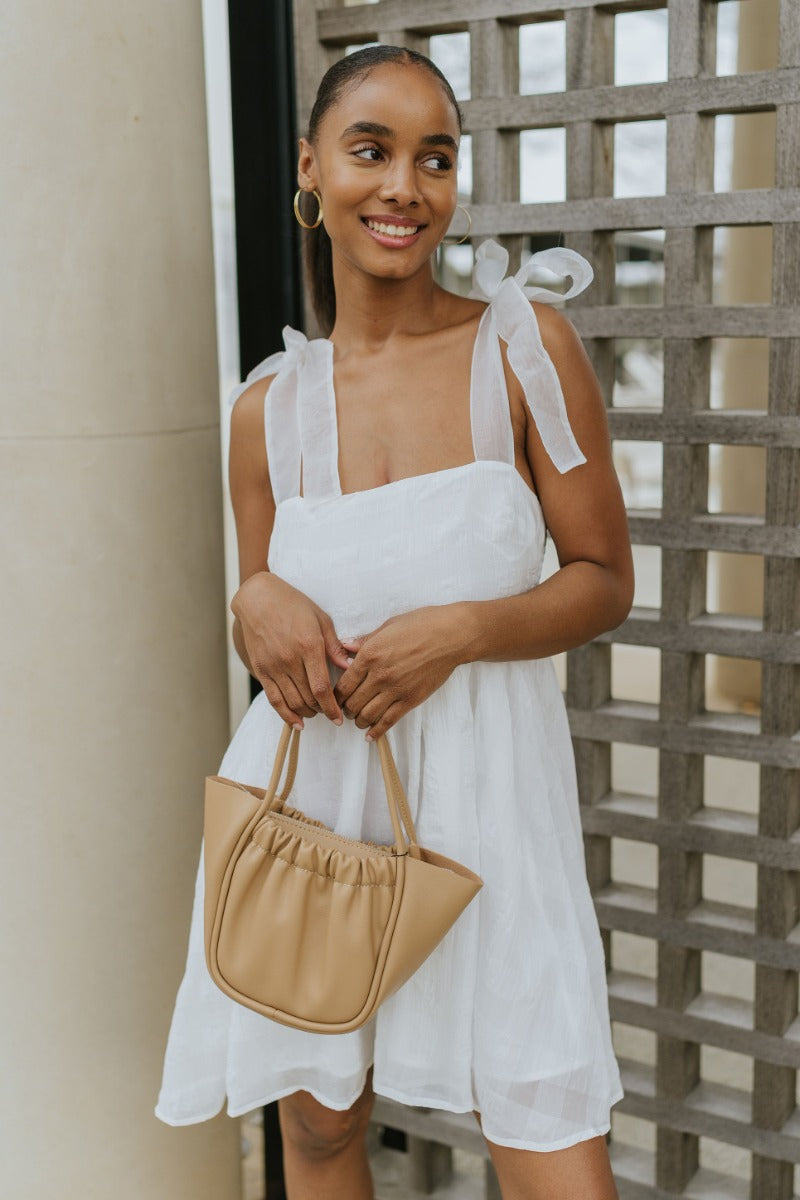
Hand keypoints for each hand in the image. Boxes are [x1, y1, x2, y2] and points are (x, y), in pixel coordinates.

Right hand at [231, 572, 350, 728]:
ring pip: (292, 702)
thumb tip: (350, 667)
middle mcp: (290, 659)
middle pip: (308, 698)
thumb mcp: (321, 619)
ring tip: (316, 713)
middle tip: (331, 713)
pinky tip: (296, 722)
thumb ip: (335, 646)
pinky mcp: (261, 669)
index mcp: (309, 646)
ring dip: (307, 713)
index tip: (339, 718)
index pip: (322, 688)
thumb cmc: (293, 604)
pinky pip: (273, 698)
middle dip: (322, 711)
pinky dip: (285, 714)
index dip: (332, 707)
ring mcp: (273, 666)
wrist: (258, 598)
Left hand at [333, 606, 467, 739]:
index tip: (335, 697)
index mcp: (370, 655)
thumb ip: (365, 641)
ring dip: (358, 720)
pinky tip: (370, 735)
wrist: (451, 636)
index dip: (336, 694)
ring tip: (358, 719)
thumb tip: (345, 647)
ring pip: (367, 715)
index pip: (344, 683)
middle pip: (352, 702)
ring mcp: (395, 689)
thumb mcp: (388, 626)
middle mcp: (379, 675)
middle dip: (346, 709)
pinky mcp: (411, 700)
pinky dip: (376, 731)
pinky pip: (388, 721)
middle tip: (346, 709)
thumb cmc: (422, 625)